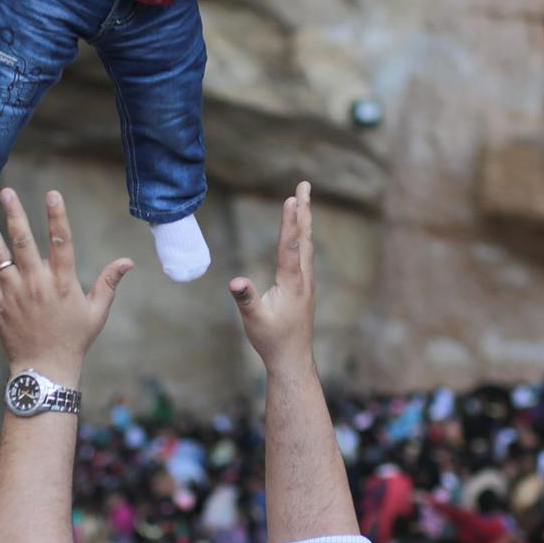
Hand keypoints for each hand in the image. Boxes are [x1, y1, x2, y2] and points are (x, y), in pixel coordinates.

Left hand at [0, 189, 132, 386]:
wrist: (46, 369)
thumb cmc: (74, 340)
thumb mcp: (97, 311)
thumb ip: (109, 282)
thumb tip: (128, 261)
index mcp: (63, 282)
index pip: (61, 242)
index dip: (57, 216)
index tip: (52, 194)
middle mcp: (37, 283)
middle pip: (24, 242)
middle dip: (14, 214)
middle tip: (7, 192)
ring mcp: (15, 293)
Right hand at [231, 182, 318, 370]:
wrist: (293, 358)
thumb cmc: (272, 340)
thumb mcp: (254, 320)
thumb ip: (246, 299)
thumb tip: (235, 281)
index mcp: (292, 283)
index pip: (291, 246)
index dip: (290, 221)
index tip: (292, 198)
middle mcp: (303, 278)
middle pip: (304, 237)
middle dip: (303, 209)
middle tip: (305, 184)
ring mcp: (306, 281)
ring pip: (307, 243)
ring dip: (305, 218)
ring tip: (304, 198)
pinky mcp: (304, 286)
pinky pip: (306, 252)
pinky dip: (304, 234)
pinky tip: (303, 231)